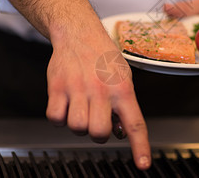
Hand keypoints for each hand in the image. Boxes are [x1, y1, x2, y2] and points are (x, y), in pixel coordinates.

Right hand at [0, 0, 150, 169]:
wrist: (79, 33)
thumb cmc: (103, 57)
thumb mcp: (123, 77)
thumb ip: (123, 105)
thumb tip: (121, 134)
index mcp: (123, 88)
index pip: (135, 123)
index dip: (140, 147)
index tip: (143, 165)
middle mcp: (102, 90)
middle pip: (99, 134)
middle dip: (98, 134)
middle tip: (97, 119)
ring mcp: (78, 88)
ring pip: (77, 128)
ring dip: (78, 124)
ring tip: (81, 107)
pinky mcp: (57, 87)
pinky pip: (55, 118)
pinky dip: (59, 117)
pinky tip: (66, 103)